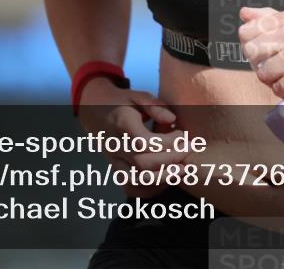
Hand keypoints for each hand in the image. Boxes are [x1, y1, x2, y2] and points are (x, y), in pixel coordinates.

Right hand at [77, 77, 186, 197]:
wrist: (94, 112)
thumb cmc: (122, 103)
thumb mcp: (137, 96)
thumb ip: (155, 106)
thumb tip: (172, 119)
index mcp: (120, 123)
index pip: (143, 142)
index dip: (167, 143)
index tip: (182, 134)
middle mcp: (114, 145)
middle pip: (142, 163)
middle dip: (171, 160)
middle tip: (189, 150)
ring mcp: (113, 160)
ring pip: (136, 180)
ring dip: (163, 178)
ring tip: (183, 169)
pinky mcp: (115, 170)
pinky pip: (131, 188)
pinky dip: (151, 188)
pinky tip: (167, 178)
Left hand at [238, 6, 283, 105]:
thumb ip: (270, 18)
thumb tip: (243, 12)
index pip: (246, 30)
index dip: (252, 45)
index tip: (268, 51)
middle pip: (251, 52)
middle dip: (261, 64)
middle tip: (280, 67)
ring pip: (263, 73)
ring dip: (274, 80)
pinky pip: (278, 88)